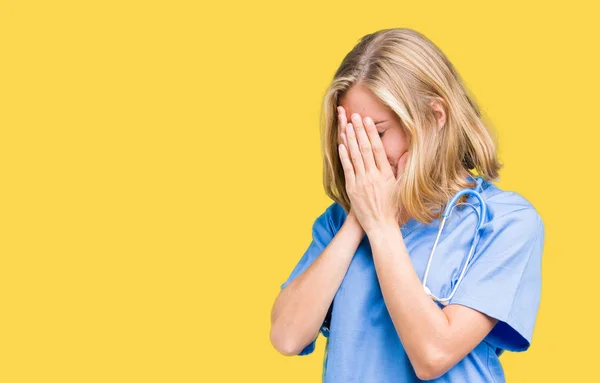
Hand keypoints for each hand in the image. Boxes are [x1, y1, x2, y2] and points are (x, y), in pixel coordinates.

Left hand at [337, 106, 406, 234]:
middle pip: (365, 149)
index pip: (378, 149)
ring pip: (355, 156)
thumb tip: (405, 153)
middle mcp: (373, 176)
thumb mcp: (402, 187)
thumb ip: (402, 169)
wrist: (381, 226)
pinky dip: (344, 156)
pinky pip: (348, 169)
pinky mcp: (352, 189)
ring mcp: (362, 182)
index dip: (372, 133)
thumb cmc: (393, 208)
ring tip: (346, 125)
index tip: (368, 120)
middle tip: (355, 116)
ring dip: (350, 139)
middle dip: (359, 131)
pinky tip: (341, 144)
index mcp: (386, 174)